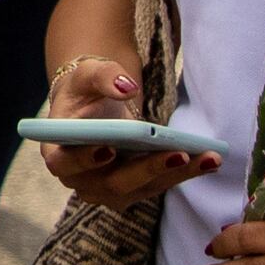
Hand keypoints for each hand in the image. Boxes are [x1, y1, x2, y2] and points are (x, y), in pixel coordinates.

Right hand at [33, 51, 201, 203]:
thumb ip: (104, 76)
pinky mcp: (133, 190)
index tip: (108, 149)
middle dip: (147, 170)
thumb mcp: (88, 74)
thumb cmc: (86, 91)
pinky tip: (208, 159)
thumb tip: (126, 87)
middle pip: (111, 183)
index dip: (84, 160)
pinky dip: (184, 173)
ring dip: (175, 174)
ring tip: (206, 157)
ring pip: (142, 189)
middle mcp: (80, 180)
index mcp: (57, 153)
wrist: (97, 106)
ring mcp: (107, 190)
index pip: (64, 163)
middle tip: (177, 154)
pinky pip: (159, 185)